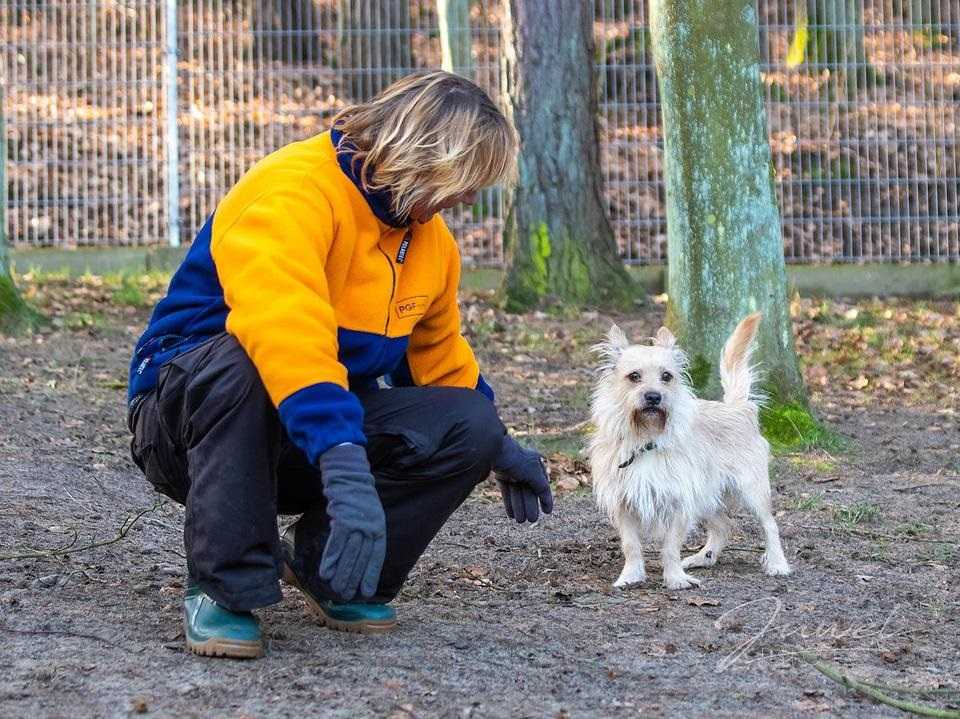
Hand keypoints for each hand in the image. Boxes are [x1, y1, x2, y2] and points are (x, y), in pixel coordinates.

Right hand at [317, 443, 385, 599]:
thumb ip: (362, 535)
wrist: (348, 474)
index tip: (365, 593)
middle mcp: (371, 526)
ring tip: (334, 588)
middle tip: (344, 595)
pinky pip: (336, 543)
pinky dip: (330, 559)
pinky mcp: (343, 518)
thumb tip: (352, 556)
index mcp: (380, 527)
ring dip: (341, 573)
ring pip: (348, 553)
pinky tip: (325, 573)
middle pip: (361, 557)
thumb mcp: (368, 516)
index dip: (370, 575)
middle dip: (352, 578)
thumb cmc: (356, 497)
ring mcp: (358, 522)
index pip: (377, 556)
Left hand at [493, 434, 553, 523]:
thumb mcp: (534, 474)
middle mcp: (524, 467)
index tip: (547, 512)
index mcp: (535, 463)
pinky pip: (507, 491)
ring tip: (520, 521)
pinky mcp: (501, 475)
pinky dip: (509, 503)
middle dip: (530, 506)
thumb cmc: (517, 460)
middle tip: (531, 520)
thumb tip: (547, 500)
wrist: (494, 451)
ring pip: (517, 493)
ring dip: (519, 507)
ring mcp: (512, 471)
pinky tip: (511, 515)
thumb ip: (542, 487)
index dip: (545, 499)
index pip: (542, 485)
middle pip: (528, 491)